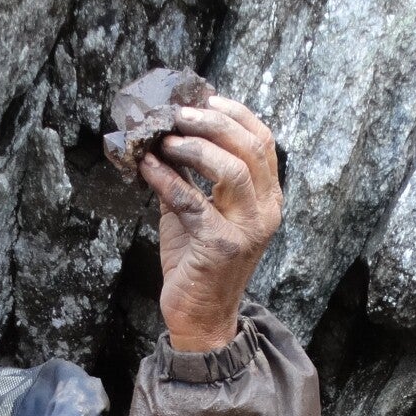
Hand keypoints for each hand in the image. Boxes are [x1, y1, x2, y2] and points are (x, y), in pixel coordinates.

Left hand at [136, 94, 282, 352]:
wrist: (200, 318)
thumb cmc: (198, 265)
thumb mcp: (197, 215)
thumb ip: (189, 179)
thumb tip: (162, 139)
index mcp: (268, 199)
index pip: (263, 141)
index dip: (235, 113)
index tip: (205, 97)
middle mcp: (265, 211)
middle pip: (250, 147)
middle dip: (212, 122)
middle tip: (178, 113)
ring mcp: (247, 229)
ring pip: (231, 169)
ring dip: (194, 146)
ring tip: (166, 137)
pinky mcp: (220, 245)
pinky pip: (191, 201)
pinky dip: (166, 179)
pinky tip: (147, 167)